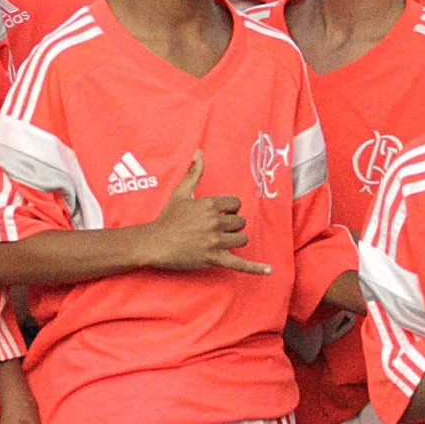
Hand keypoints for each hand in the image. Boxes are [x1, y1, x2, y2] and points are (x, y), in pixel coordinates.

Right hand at [142, 153, 271, 275]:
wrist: (155, 242)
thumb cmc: (168, 218)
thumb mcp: (181, 192)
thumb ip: (194, 172)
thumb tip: (199, 152)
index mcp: (210, 204)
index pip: (236, 205)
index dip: (229, 210)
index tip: (218, 215)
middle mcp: (215, 221)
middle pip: (240, 222)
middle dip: (231, 226)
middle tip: (214, 230)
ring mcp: (215, 241)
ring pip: (242, 239)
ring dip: (234, 240)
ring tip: (219, 241)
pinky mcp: (214, 258)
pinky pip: (240, 264)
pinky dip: (255, 268)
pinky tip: (268, 271)